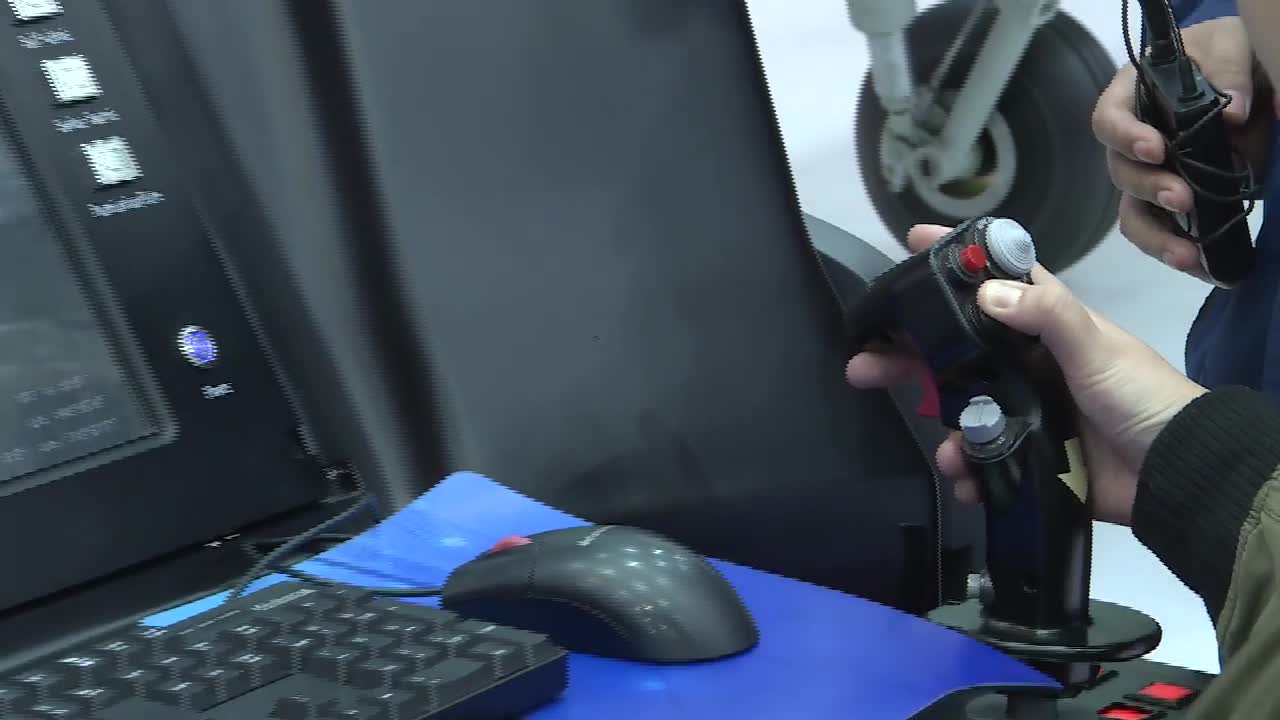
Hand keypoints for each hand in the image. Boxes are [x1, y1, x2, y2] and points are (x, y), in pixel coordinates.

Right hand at [845, 225, 1207, 524]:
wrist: (1177, 473)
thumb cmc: (1142, 396)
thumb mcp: (1097, 346)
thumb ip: (1047, 315)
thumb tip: (986, 292)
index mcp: (1045, 327)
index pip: (994, 280)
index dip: (954, 260)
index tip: (911, 242)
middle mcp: (1028, 365)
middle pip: (954, 352)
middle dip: (907, 356)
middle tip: (862, 362)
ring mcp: (1025, 412)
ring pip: (960, 411)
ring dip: (943, 430)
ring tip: (944, 450)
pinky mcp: (1029, 458)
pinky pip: (983, 461)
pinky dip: (969, 471)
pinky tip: (968, 478)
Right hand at [1091, 16, 1271, 280]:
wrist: (1241, 82)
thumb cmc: (1219, 56)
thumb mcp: (1227, 44)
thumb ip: (1228, 66)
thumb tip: (1232, 112)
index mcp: (1131, 98)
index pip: (1108, 119)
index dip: (1125, 137)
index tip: (1156, 150)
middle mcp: (1130, 143)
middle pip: (1119, 172)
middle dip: (1148, 189)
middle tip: (1181, 199)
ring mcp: (1148, 176)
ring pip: (1133, 213)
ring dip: (1156, 236)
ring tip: (1188, 256)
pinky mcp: (1171, 202)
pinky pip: (1161, 233)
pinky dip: (1178, 251)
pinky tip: (1202, 267)